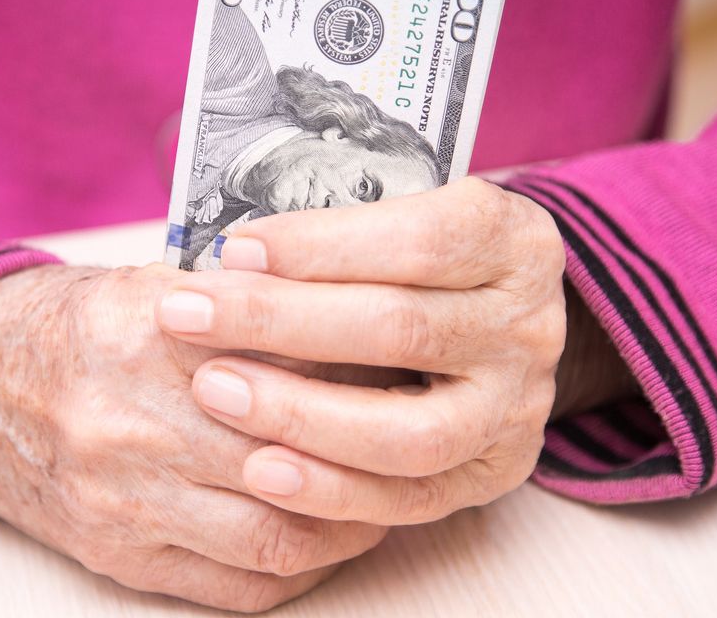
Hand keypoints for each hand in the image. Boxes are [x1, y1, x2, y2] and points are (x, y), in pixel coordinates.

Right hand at [0, 263, 388, 611]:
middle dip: (372, 456)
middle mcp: (131, 424)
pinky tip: (325, 540)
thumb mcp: (154, 288)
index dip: (364, 376)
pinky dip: (297, 570)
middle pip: (294, 457)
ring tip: (384, 496)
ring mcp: (122, 500)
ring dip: (347, 523)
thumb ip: (245, 310)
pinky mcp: (116, 554)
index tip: (407, 373)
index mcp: (146, 335)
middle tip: (418, 442)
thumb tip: (358, 334)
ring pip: (275, 535)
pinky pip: (235, 588)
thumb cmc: (75, 329)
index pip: (290, 365)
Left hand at [156, 177, 566, 524]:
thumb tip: (227, 259)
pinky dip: (330, 489)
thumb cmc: (422, 260)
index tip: (233, 249)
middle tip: (187, 316)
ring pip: (409, 432)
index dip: (321, 246)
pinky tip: (260, 470)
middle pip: (401, 329)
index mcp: (513, 241)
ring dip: (300, 416)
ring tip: (214, 392)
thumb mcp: (405, 218)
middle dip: (279, 322)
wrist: (501, 325)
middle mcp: (529, 326)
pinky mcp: (494, 472)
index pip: (420, 240)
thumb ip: (337, 234)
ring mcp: (518, 408)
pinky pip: (409, 498)